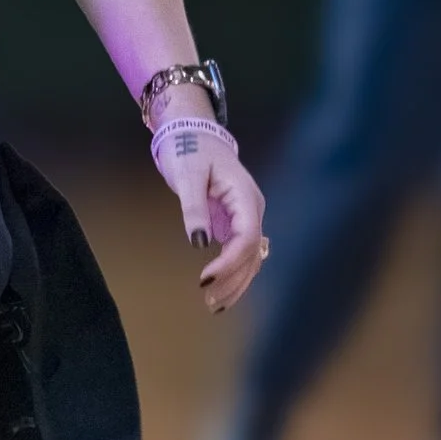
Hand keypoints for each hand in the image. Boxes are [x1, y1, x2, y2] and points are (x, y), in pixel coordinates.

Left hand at [151, 121, 268, 315]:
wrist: (193, 135)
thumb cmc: (189, 150)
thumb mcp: (187, 175)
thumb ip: (194, 207)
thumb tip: (199, 242)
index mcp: (245, 196)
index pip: (247, 237)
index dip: (229, 262)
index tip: (204, 278)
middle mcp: (253, 209)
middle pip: (252, 253)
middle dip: (233, 279)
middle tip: (209, 301)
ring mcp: (248, 217)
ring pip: (251, 258)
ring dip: (236, 282)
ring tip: (214, 304)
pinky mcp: (237, 223)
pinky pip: (242, 254)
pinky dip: (234, 274)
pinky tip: (221, 292)